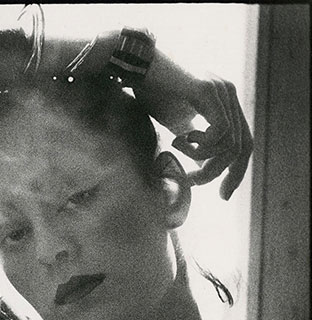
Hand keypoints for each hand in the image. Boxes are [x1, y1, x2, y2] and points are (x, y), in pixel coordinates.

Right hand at [137, 66, 252, 199]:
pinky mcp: (207, 91)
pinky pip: (219, 132)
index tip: (222, 193)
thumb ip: (193, 140)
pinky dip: (200, 145)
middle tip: (194, 182)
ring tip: (177, 149)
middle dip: (223, 173)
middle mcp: (228, 94)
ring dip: (203, 158)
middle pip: (242, 146)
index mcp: (224, 102)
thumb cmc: (150, 91)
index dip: (235, 171)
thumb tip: (201, 166)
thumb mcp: (175, 121)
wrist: (135, 65)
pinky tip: (179, 139)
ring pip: (230, 143)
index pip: (243, 142)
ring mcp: (221, 91)